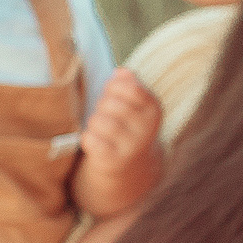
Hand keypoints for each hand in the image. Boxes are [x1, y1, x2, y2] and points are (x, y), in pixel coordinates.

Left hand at [76, 68, 163, 215]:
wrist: (130, 169)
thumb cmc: (126, 127)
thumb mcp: (134, 104)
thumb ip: (128, 84)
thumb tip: (120, 73)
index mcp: (154, 109)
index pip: (127, 85)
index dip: (113, 88)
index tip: (115, 98)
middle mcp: (147, 128)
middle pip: (109, 103)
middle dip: (102, 108)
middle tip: (108, 119)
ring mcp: (132, 147)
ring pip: (98, 120)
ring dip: (94, 124)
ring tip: (103, 132)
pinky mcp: (114, 162)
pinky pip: (90, 139)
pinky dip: (88, 139)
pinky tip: (97, 145)